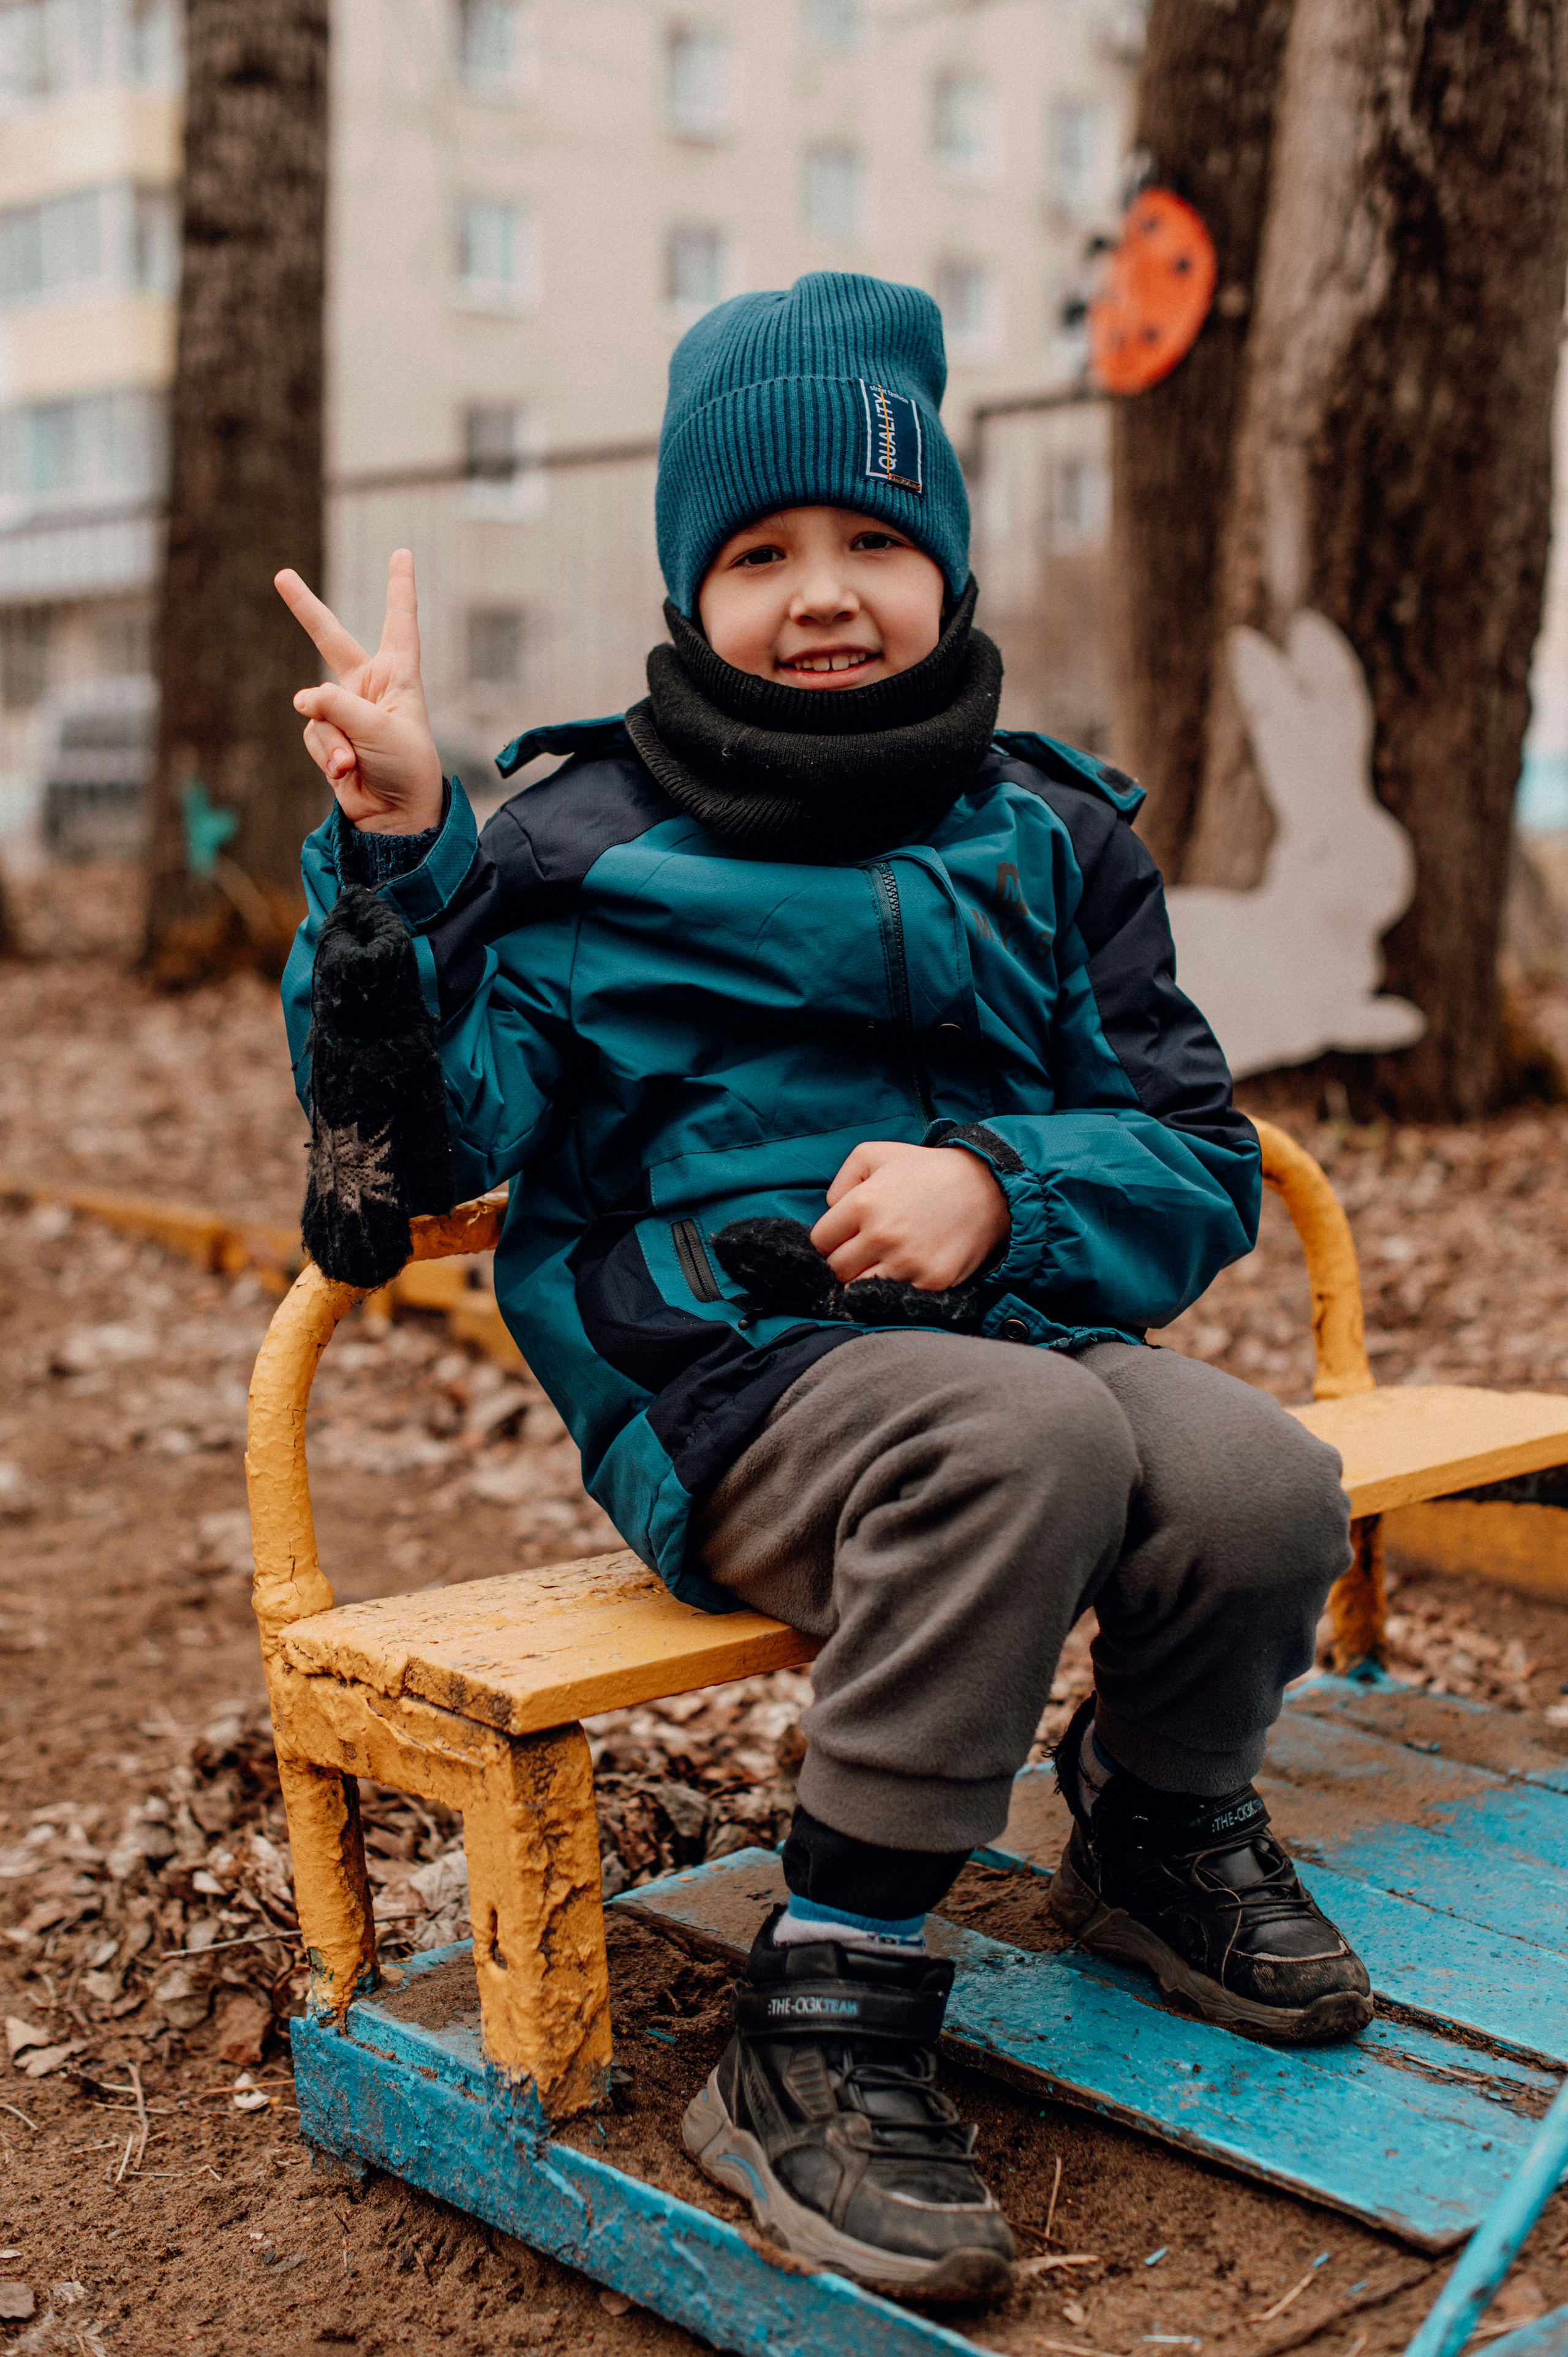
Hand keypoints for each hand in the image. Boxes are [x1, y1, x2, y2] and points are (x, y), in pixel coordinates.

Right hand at [275, 549, 443, 833]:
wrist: (396, 816)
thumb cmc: (406, 768)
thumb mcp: (379, 730)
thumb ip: (337, 707)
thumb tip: (300, 699)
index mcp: (398, 674)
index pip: (399, 621)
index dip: (399, 587)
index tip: (401, 553)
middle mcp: (370, 686)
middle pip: (331, 638)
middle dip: (305, 609)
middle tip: (281, 576)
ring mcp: (345, 711)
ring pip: (316, 709)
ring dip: (332, 739)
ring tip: (353, 763)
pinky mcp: (327, 737)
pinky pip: (312, 734)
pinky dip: (325, 755)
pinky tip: (345, 773)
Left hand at [810, 1140, 1009, 1290]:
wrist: (987, 1188)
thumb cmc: (926, 1170)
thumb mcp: (875, 1154)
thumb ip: (841, 1180)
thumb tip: (830, 1212)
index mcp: (863, 1203)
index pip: (820, 1242)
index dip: (831, 1239)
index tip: (847, 1236)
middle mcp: (882, 1235)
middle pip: (837, 1269)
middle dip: (846, 1260)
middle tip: (867, 1248)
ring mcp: (907, 1262)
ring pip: (860, 1288)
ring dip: (867, 1277)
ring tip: (887, 1258)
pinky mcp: (931, 1282)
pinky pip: (895, 1298)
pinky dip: (897, 1286)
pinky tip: (910, 1266)